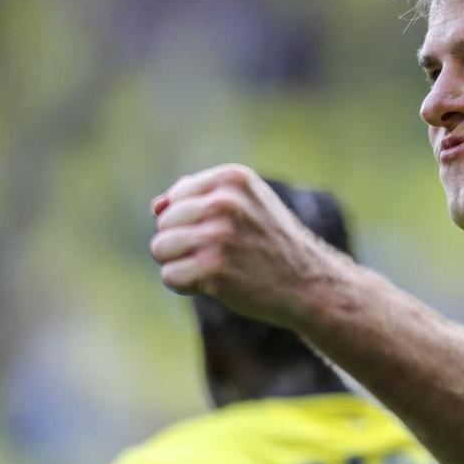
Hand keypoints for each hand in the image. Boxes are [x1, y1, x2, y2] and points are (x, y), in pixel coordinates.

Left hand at [149, 163, 329, 328]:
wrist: (308, 283)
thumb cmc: (271, 243)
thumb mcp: (247, 204)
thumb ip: (201, 197)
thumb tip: (155, 206)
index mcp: (232, 178)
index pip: (176, 198)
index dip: (192, 222)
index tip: (227, 233)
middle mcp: (224, 202)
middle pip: (164, 223)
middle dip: (184, 243)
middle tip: (223, 254)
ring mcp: (218, 236)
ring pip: (160, 248)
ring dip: (182, 264)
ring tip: (217, 267)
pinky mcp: (213, 269)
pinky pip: (169, 276)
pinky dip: (186, 285)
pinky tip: (215, 284)